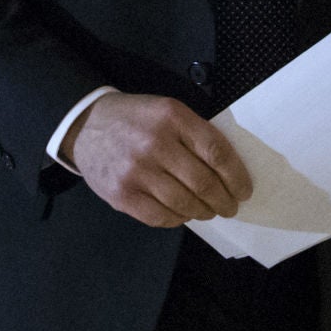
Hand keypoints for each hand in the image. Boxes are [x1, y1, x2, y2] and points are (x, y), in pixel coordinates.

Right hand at [62, 93, 253, 227]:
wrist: (87, 125)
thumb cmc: (136, 119)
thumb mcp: (168, 111)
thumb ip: (196, 134)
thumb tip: (228, 171)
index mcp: (172, 117)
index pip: (216, 152)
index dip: (236, 176)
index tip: (244, 190)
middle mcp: (155, 143)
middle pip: (203, 183)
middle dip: (224, 201)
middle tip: (229, 207)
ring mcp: (136, 171)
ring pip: (184, 204)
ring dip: (203, 212)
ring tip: (207, 211)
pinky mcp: (122, 194)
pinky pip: (160, 217)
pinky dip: (178, 219)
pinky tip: (182, 214)